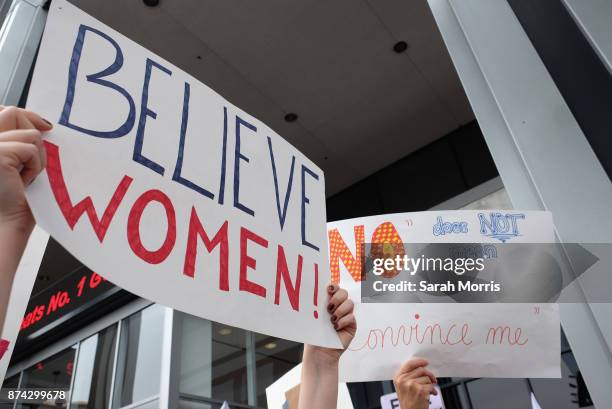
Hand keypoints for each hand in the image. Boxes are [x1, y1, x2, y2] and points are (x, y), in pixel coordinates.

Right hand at [0, 106, 51, 232]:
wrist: (9, 222)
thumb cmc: (16, 196)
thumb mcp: (19, 161)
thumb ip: (21, 139)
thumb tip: (41, 123)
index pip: (5, 111)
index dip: (26, 115)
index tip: (45, 126)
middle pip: (13, 113)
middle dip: (33, 133)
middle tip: (36, 160)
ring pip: (28, 133)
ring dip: (36, 156)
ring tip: (26, 176)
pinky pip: (31, 149)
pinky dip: (35, 166)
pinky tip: (24, 182)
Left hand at [304, 283, 355, 365]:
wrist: (319, 351)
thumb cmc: (314, 334)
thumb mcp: (313, 317)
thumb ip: (315, 305)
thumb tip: (311, 292)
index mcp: (327, 302)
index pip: (334, 288)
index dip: (334, 286)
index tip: (329, 289)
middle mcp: (338, 306)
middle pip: (344, 293)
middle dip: (338, 297)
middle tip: (329, 307)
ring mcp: (346, 315)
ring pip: (349, 303)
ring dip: (340, 310)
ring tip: (332, 320)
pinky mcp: (352, 325)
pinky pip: (352, 317)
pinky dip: (343, 321)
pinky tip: (336, 327)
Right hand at [393, 358, 437, 408]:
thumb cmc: (408, 402)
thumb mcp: (402, 386)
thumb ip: (408, 375)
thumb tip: (420, 366)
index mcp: (398, 377)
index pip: (409, 364)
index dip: (419, 362)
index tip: (425, 362)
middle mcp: (403, 380)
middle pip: (421, 369)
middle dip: (429, 374)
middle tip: (433, 379)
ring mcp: (411, 385)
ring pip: (427, 378)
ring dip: (430, 385)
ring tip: (428, 391)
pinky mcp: (420, 390)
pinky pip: (431, 386)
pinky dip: (433, 391)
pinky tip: (430, 394)